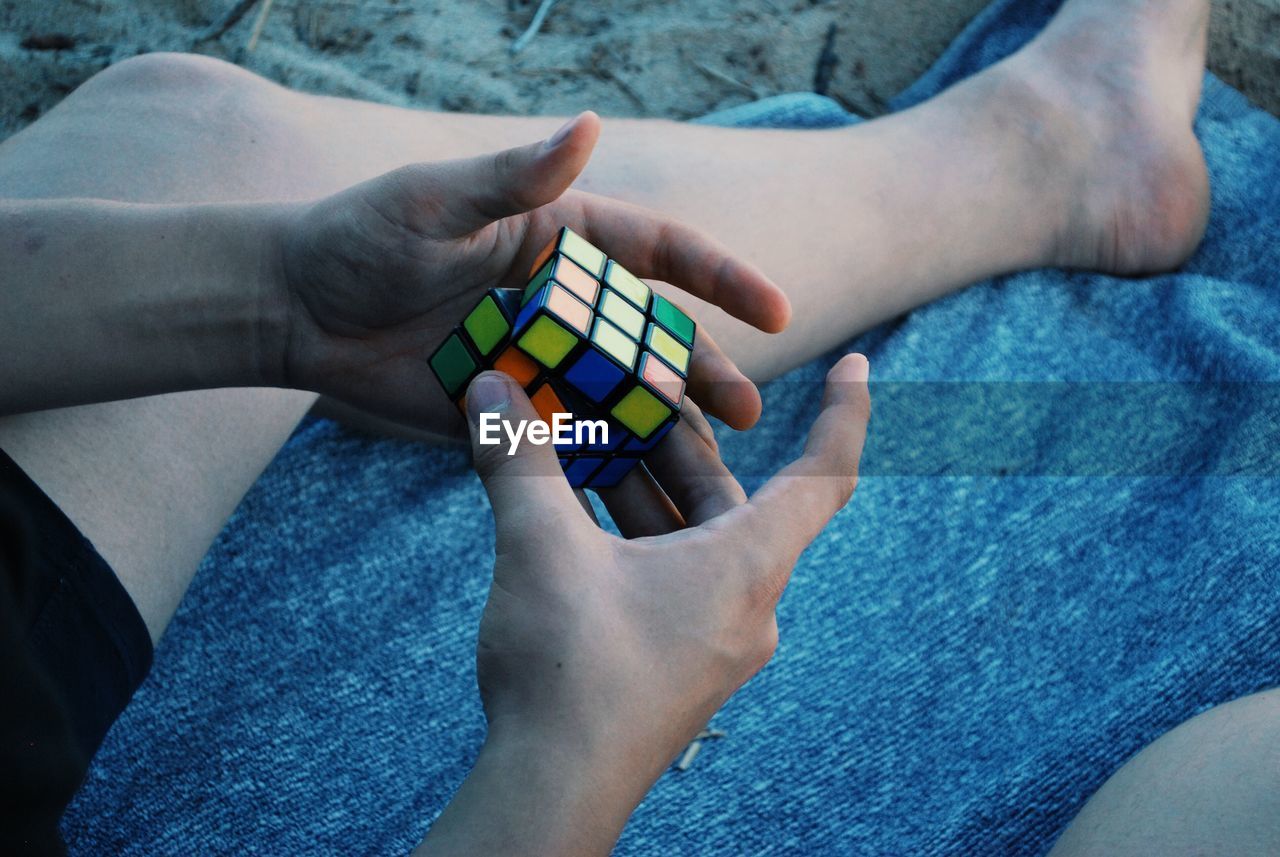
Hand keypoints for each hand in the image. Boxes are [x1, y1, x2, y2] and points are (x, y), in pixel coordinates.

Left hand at [278, 112, 790, 437]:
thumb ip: (513, 178)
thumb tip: (589, 123)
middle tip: (744, 412)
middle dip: (704, 373)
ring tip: (711, 468)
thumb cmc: (361, 238)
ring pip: (621, 397)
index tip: (775, 309)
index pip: (661, 253)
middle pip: (653, 339)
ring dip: (667, 430)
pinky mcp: (509, 412)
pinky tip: (645, 497)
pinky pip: (570, 440)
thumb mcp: (435, 201)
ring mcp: (541, 362)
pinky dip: (609, 465)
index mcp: (562, 241)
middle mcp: (564, 304)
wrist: (296, 311)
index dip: (722, 278)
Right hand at [418, 354, 869, 855]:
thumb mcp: (542, 548)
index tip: (857, 363)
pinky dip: (632, 537)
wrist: (553, 791)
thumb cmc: (570, 670)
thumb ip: (519, 461)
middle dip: (681, 442)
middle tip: (636, 389)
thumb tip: (488, 392)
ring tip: (587, 443)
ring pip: (691, 539)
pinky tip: (574, 517)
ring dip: (645, 489)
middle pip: (730, 498)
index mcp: (746, 565)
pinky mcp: (675, 664)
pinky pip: (667, 577)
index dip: (845, 411)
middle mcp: (745, 602)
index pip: (825, 474)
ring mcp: (711, 640)